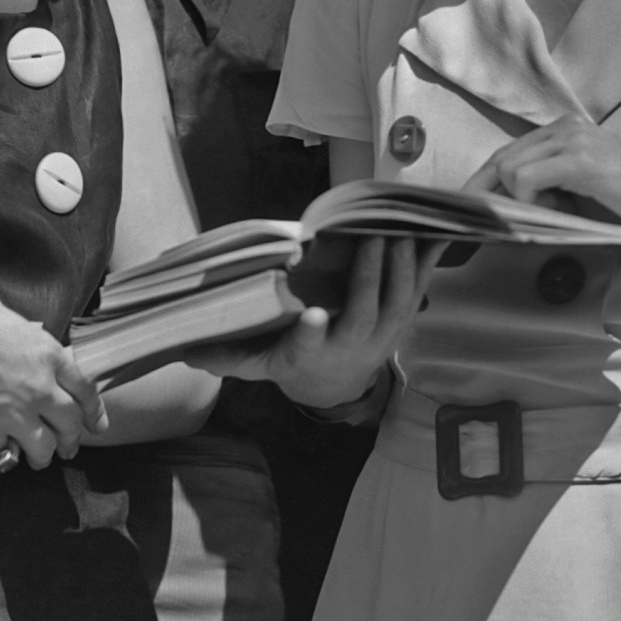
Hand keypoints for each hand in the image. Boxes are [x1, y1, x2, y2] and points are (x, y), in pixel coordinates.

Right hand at [0, 284, 106, 468]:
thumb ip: (20, 337)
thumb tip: (21, 342)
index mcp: (46, 355)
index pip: (84, 388)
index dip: (93, 408)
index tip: (96, 422)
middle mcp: (39, 390)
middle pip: (70, 423)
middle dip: (72, 438)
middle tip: (69, 446)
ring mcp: (15, 418)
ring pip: (43, 448)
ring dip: (43, 455)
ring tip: (37, 458)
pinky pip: (3, 453)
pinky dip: (2, 453)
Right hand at [187, 234, 439, 409]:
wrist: (336, 387)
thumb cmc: (294, 362)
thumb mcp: (260, 364)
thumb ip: (229, 355)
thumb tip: (186, 352)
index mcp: (308, 354)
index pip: (307, 344)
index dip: (310, 332)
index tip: (312, 315)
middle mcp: (348, 346)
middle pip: (363, 315)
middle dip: (370, 279)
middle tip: (372, 240)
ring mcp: (380, 338)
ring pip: (396, 304)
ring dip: (401, 269)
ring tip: (401, 233)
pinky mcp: (399, 324)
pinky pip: (416, 294)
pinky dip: (426, 266)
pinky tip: (434, 237)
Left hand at [467, 114, 620, 240]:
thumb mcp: (578, 193)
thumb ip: (542, 190)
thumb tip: (497, 207)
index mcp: (563, 130)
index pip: (506, 154)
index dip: (483, 184)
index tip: (465, 209)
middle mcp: (564, 126)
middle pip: (499, 159)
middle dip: (485, 194)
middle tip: (479, 223)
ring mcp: (571, 138)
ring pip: (507, 168)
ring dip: (521, 200)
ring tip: (558, 213)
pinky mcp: (579, 158)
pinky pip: (524, 177)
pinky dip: (530, 199)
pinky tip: (558, 209)